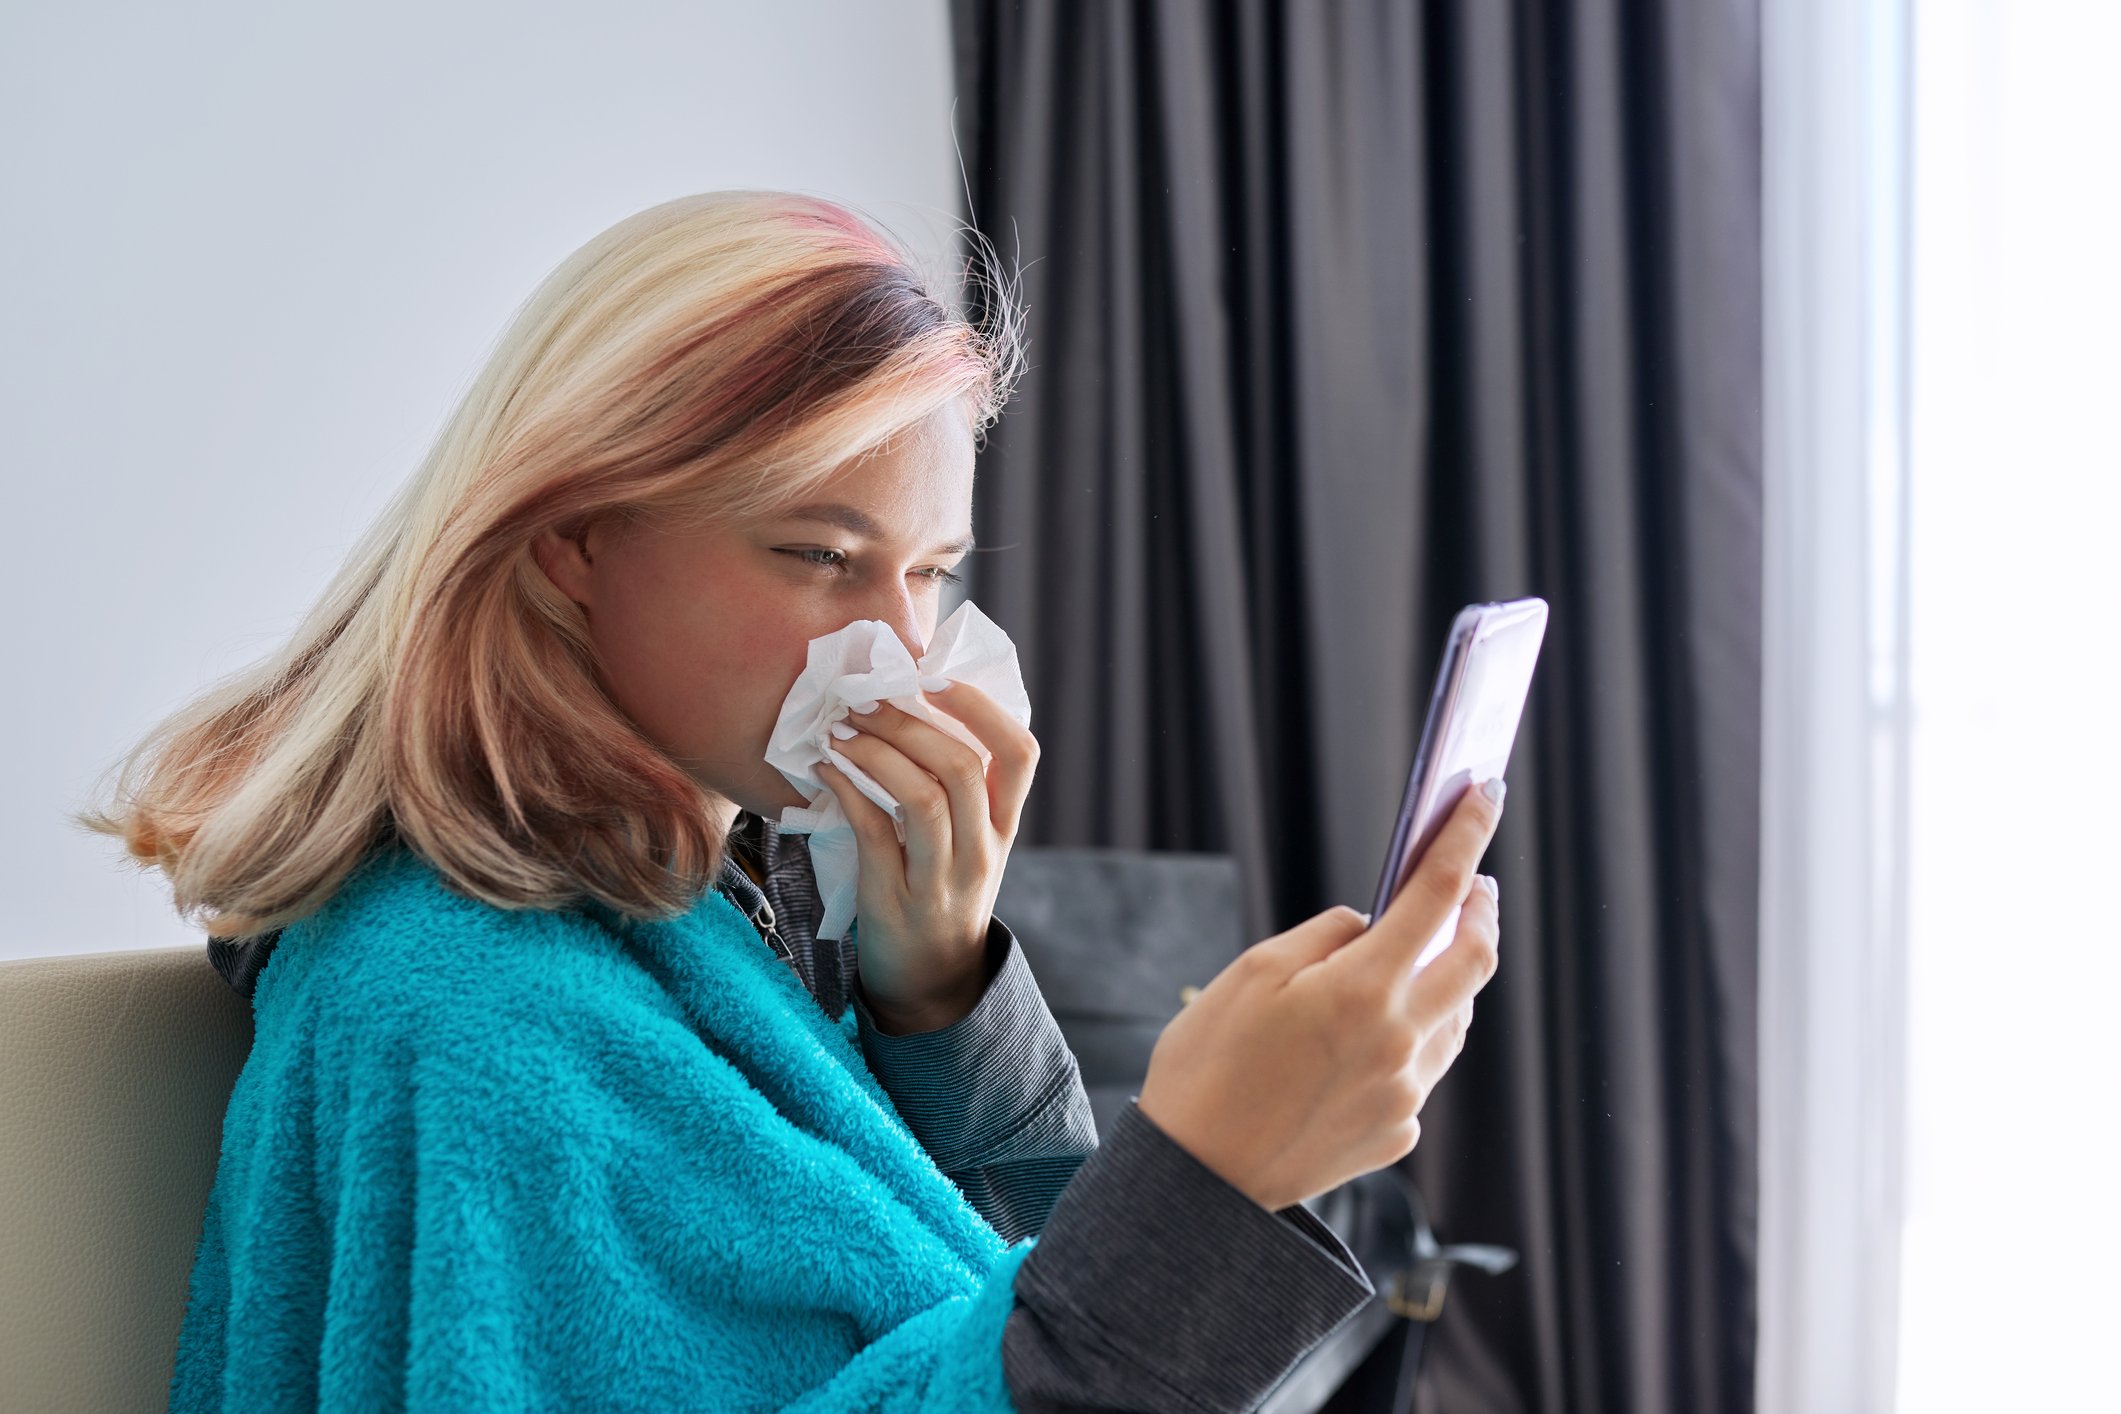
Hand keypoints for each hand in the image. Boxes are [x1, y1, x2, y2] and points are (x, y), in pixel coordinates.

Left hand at [813, 680, 1038, 1033]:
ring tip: (841, 731)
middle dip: (908, 722)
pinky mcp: (896, 900)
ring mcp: (943, 880)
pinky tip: (826, 771)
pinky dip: (847, 792)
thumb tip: (911, 703)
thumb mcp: (971, 841)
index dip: (979, 707)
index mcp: (1004, 825)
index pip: (1020, 754)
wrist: (933, 982)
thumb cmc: (944, 892)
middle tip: (864, 700)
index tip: (932, 677)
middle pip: (962, 767)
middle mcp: (983, 851)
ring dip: (876, 753)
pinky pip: (874, 834)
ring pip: (923, 799)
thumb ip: (959, 787)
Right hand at [1135, 780, 1506, 1211]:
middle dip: (1481, 910)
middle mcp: (1401, 1043)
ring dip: (1453, 974)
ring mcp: (1405, 1094)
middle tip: (1476, 881)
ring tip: (1431, 948)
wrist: (1197, 1180)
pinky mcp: (1397, 1133)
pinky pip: (1423, 1069)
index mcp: (1362, 990)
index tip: (1486, 795)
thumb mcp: (1252, 974)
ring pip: (1456, 1018)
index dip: (1467, 837)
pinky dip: (1414, 1036)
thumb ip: (1325, 937)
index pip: (1437, 894)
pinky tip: (1379, 1031)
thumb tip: (1372, 926)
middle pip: (1475, 960)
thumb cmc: (1208, 1065)